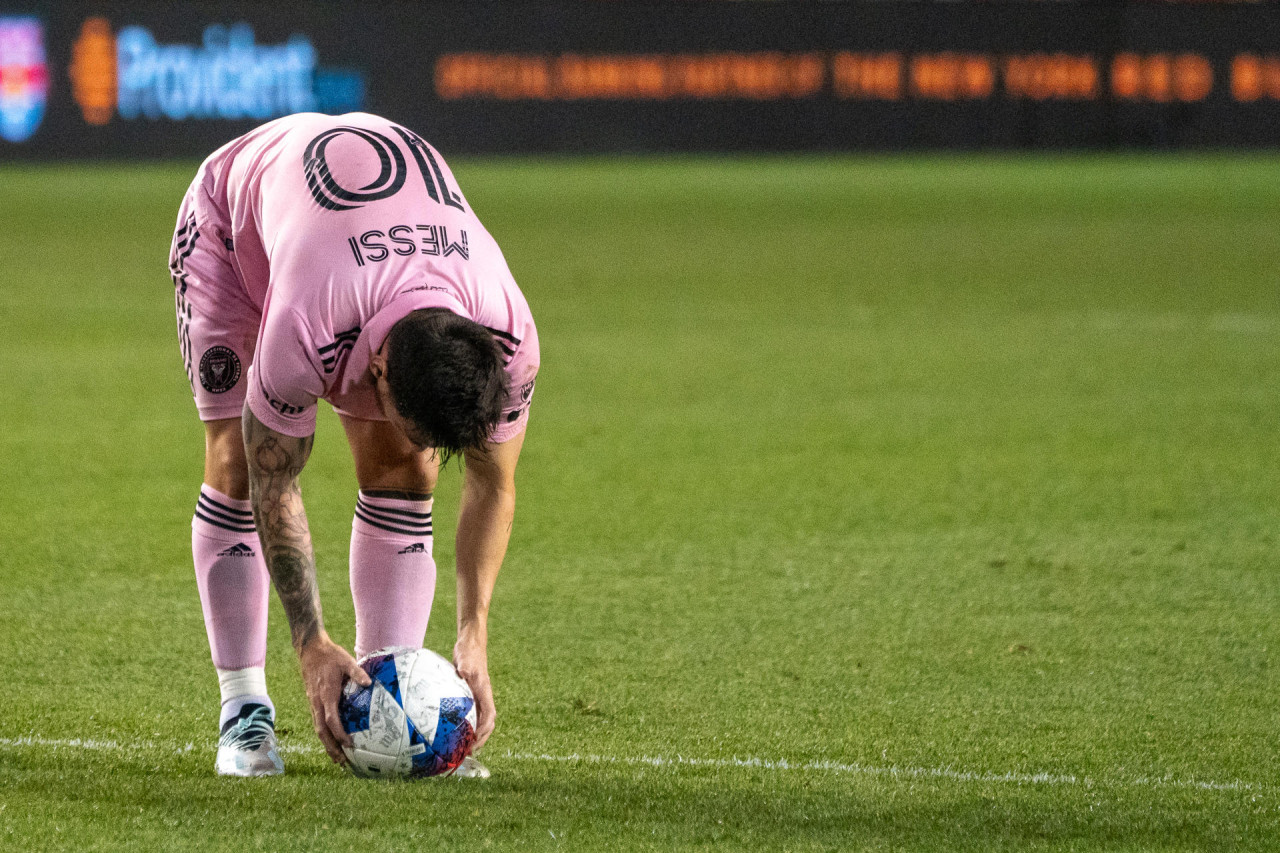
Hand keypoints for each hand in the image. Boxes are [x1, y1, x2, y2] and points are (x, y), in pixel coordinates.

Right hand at [298, 633, 371, 763]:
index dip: (339, 733)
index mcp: (326, 695)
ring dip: (327, 745)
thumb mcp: (346, 660)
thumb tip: (369, 683)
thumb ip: (357, 672)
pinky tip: (332, 742)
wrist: (310, 650)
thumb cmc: (330, 655)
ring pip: (318, 729)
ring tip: (337, 759)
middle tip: (342, 762)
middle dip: (331, 748)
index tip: (349, 744)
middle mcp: (317, 702)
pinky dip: (324, 736)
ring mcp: (313, 703)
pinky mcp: (313, 702)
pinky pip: (317, 723)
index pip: (331, 720)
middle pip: (321, 731)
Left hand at [453, 633, 494, 750]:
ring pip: (480, 719)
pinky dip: (467, 724)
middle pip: (488, 722)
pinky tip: (455, 730)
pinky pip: (471, 713)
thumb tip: (464, 673)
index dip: (484, 731)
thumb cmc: (469, 652)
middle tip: (468, 752)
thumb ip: (466, 669)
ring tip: (463, 747)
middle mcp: (483, 696)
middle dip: (481, 739)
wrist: (471, 643)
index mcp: (484, 692)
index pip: (489, 716)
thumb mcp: (466, 661)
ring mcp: (477, 696)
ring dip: (475, 734)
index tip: (474, 742)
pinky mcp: (470, 694)